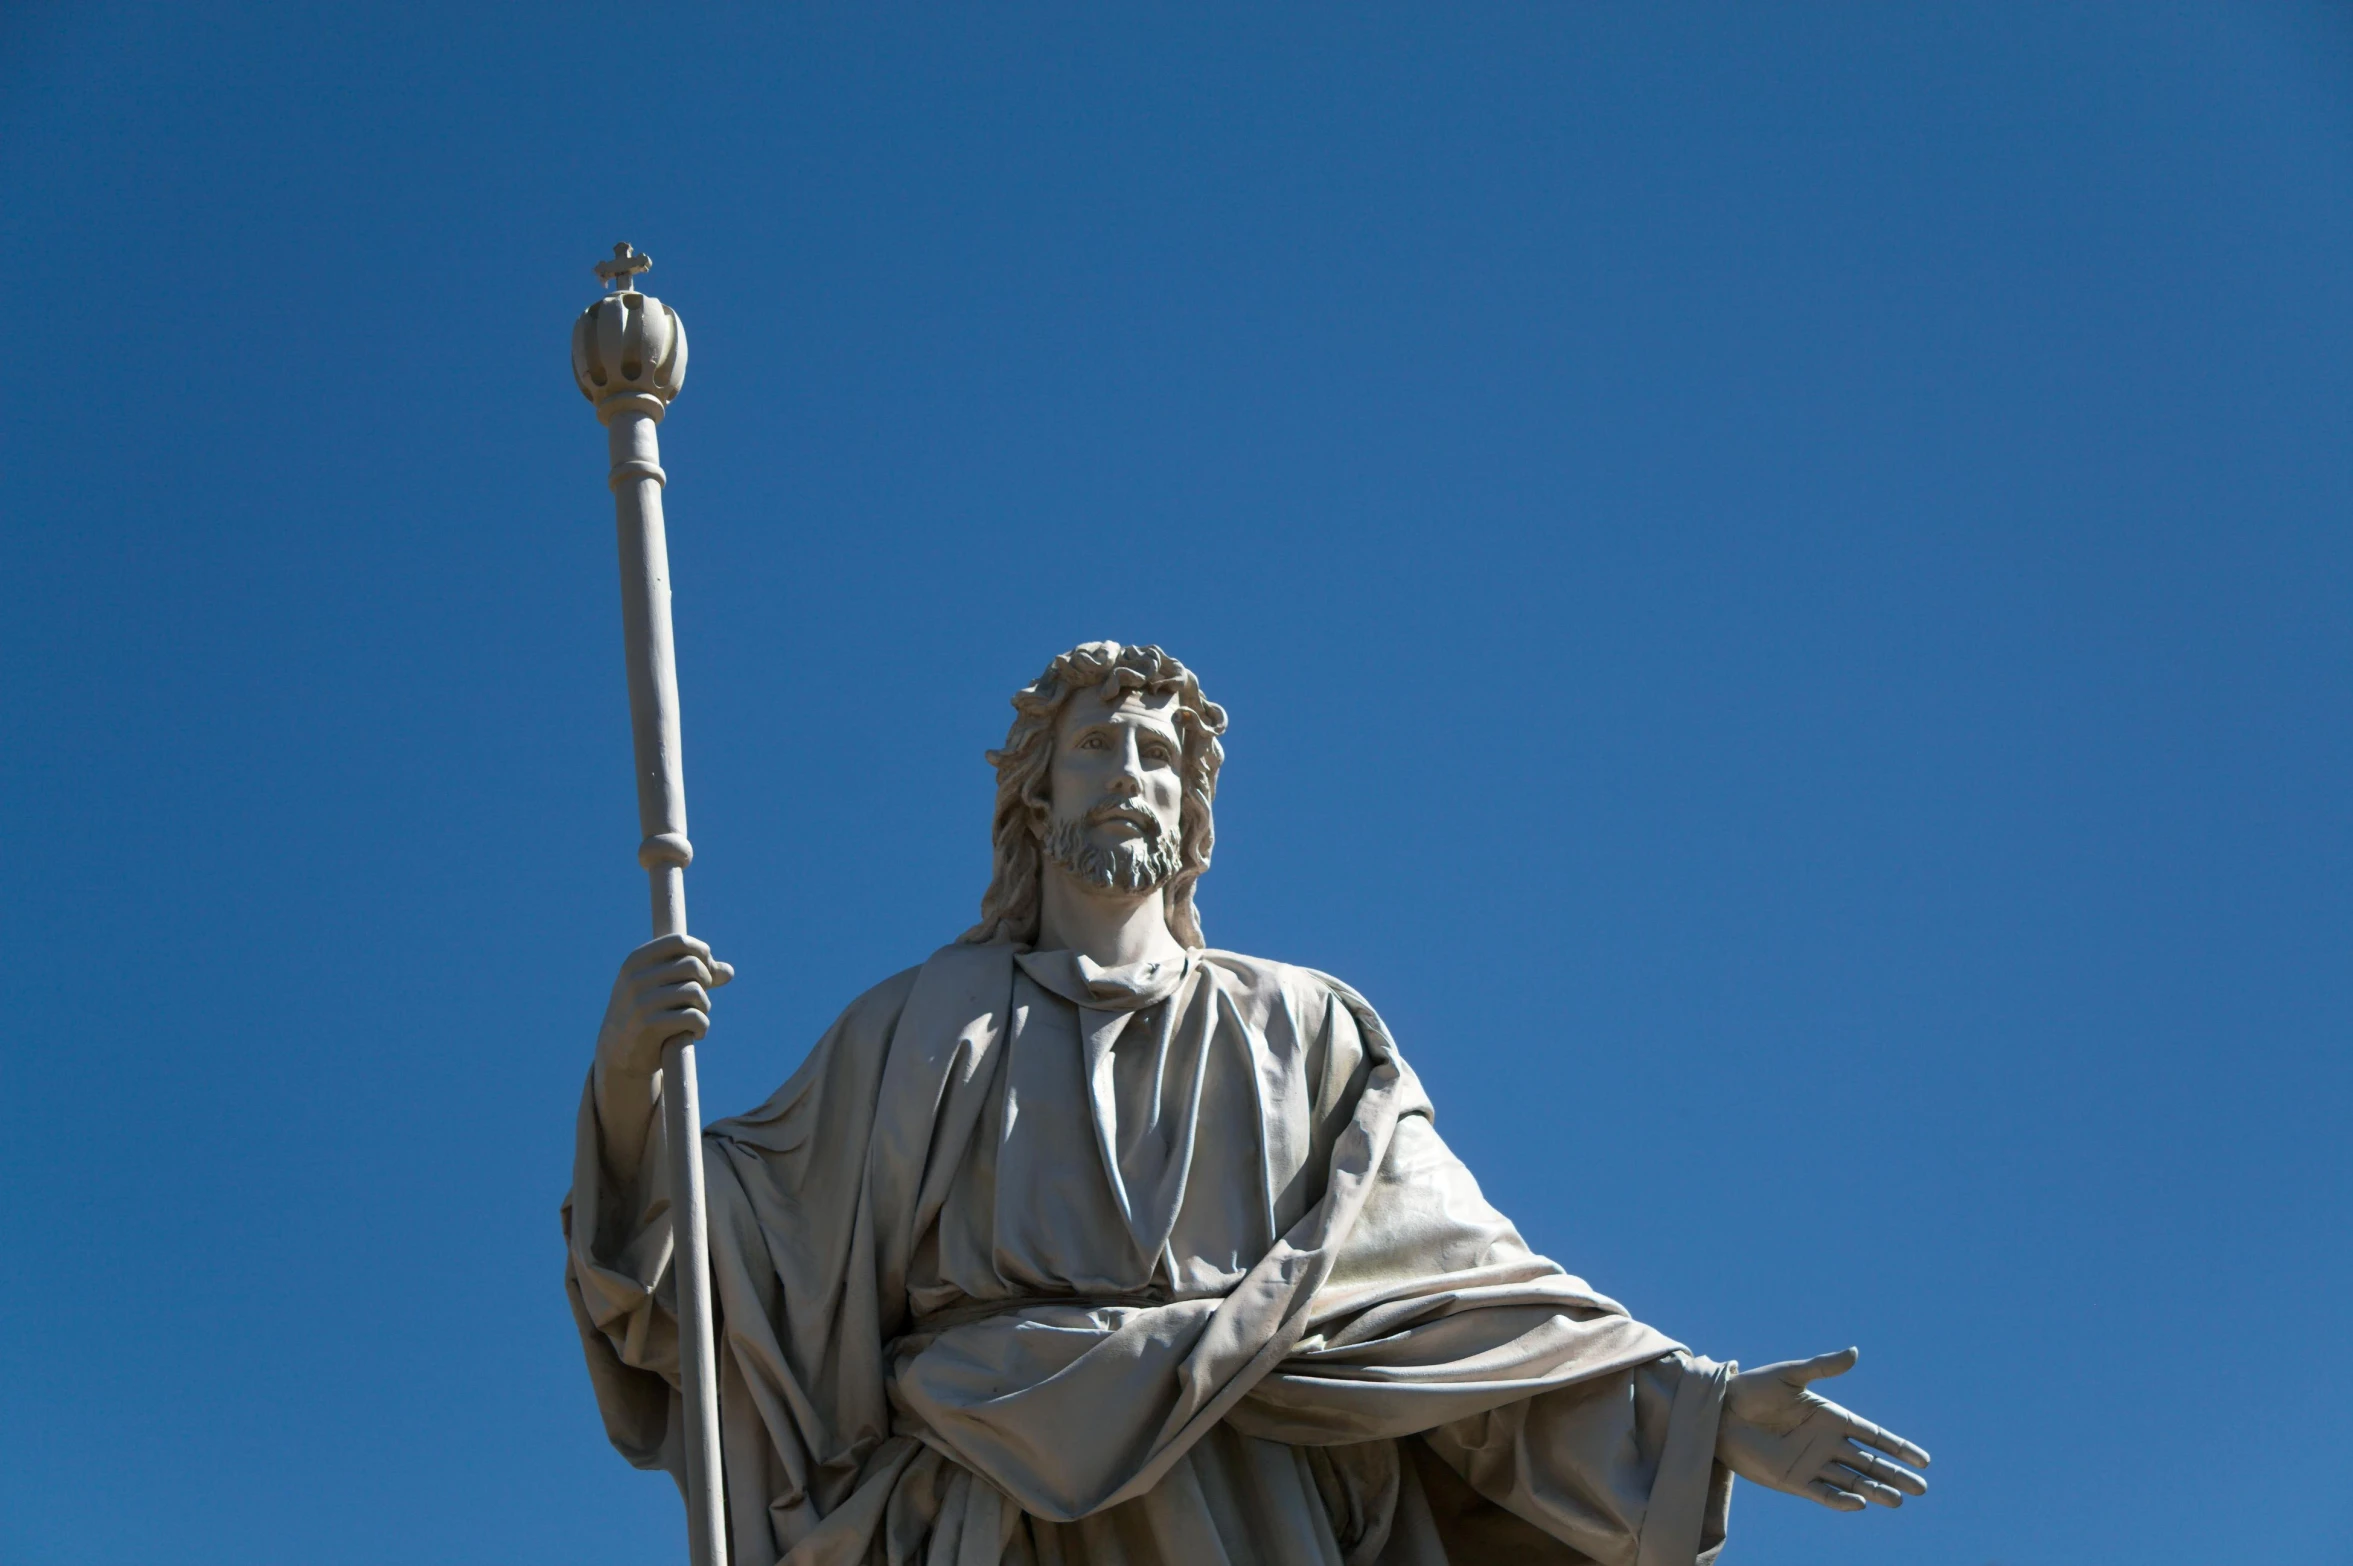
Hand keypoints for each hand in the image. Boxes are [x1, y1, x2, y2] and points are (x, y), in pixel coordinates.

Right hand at [595, 933, 733, 1082]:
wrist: (618, 1053)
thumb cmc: (647, 1012)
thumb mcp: (661, 986)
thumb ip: (695, 974)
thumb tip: (729, 971)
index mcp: (636, 961)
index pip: (680, 942)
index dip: (702, 954)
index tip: (706, 971)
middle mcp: (635, 978)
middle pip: (693, 965)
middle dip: (706, 982)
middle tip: (701, 999)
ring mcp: (641, 1002)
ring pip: (695, 991)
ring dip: (704, 1006)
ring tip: (698, 1016)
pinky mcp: (649, 1026)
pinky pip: (693, 1017)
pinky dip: (702, 1026)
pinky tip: (697, 1033)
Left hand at [1715, 1348, 1929, 1511]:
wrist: (1721, 1412)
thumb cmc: (1753, 1389)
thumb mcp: (1790, 1374)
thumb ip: (1823, 1368)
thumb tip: (1855, 1352)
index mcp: (1830, 1417)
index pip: (1873, 1435)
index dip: (1897, 1447)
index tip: (1923, 1460)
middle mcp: (1826, 1443)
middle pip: (1869, 1462)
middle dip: (1895, 1474)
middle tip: (1922, 1489)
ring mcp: (1812, 1463)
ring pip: (1852, 1481)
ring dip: (1875, 1491)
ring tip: (1899, 1501)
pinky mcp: (1793, 1480)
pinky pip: (1823, 1493)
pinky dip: (1841, 1500)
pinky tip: (1860, 1503)